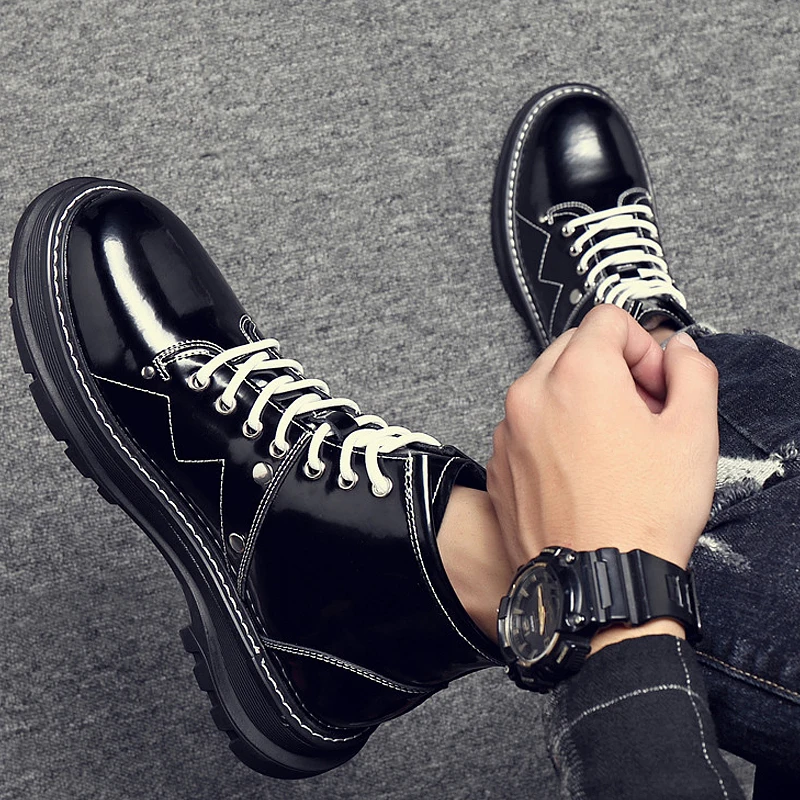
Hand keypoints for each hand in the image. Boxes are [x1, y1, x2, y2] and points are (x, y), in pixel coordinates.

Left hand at [486, 305, 718, 573]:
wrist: (599, 585)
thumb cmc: (642, 516)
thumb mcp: (693, 433)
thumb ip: (692, 372)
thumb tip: (679, 350)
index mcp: (578, 374)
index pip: (608, 320)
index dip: (644, 347)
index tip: (657, 384)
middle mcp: (531, 394)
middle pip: (574, 349)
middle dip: (612, 371)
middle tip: (641, 414)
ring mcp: (507, 432)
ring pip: (548, 389)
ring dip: (581, 403)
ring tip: (613, 449)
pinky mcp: (498, 465)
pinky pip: (528, 428)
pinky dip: (553, 435)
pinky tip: (583, 474)